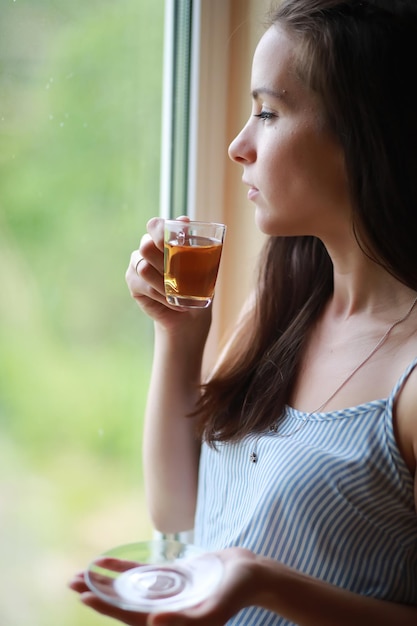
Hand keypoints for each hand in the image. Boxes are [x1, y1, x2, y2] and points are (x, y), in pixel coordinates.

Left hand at [69, 548, 259, 625]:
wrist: (250, 573)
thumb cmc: (236, 592)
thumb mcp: (214, 608)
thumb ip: (186, 619)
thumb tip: (153, 622)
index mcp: (171, 620)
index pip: (130, 615)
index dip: (107, 606)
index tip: (84, 596)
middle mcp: (163, 608)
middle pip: (123, 602)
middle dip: (97, 593)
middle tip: (70, 581)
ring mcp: (165, 592)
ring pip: (127, 588)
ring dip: (104, 581)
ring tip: (80, 573)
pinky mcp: (170, 577)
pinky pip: (140, 573)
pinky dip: (122, 568)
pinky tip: (105, 562)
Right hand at [125, 217, 211, 334]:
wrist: (190, 312)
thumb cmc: (198, 284)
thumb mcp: (204, 265)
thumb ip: (195, 243)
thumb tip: (184, 219)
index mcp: (164, 237)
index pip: (155, 225)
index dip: (161, 231)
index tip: (179, 240)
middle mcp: (148, 247)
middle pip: (146, 245)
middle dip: (163, 257)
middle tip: (178, 269)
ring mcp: (137, 264)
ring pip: (145, 268)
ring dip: (165, 282)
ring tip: (180, 293)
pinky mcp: (134, 283)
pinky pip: (146, 287)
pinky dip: (162, 295)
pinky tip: (172, 300)